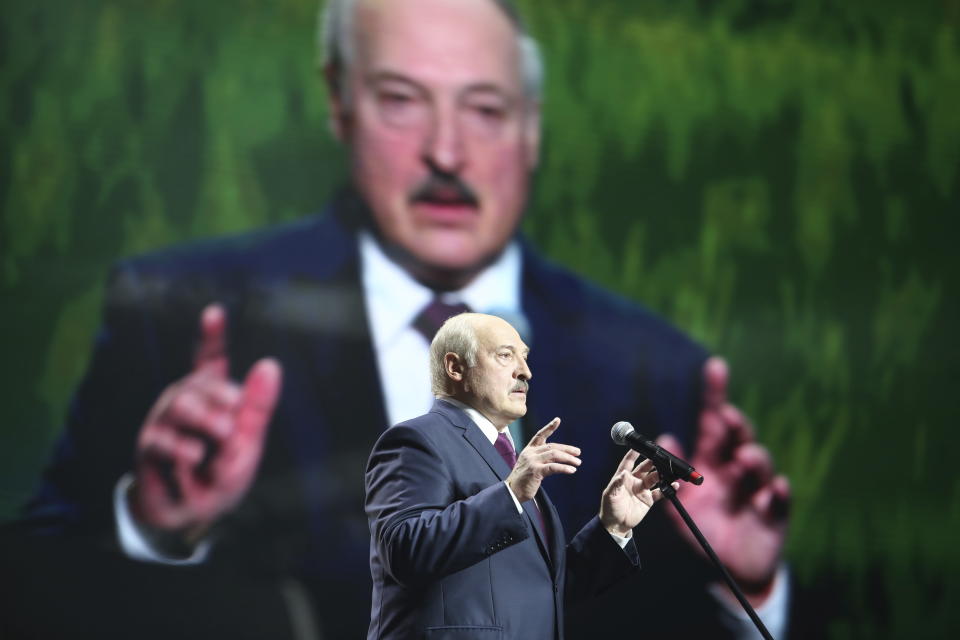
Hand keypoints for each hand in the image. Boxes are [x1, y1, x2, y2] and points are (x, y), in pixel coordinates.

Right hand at [130, 304, 282, 543]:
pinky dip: (183, 448)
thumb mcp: (249, 440)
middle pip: (199, 383)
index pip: (210, 359)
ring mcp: (164, 421)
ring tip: (223, 436)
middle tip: (235, 424)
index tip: (214, 312)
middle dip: (222, 398)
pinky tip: (196, 456)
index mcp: (213, 395)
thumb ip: (258, 406)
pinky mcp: (149, 446)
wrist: (197, 512)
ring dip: (205, 419)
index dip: (212, 336)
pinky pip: (162, 438)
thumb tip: (270, 364)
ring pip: (180, 404)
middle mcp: (186, 400)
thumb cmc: (224, 471)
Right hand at [506, 418, 579, 501]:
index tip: (557, 420)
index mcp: (528, 450)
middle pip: (552, 447)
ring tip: (578, 463)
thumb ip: (542, 459)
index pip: (540, 435)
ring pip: (554, 455)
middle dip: (567, 449)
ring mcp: (532, 461)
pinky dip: (564, 468)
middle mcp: (530, 453)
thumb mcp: (531, 465)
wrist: (512, 492)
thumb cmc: (523, 480)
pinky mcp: (535, 471)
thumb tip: (560, 458)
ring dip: (568, 458)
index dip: (549, 427)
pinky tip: (571, 470)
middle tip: (578, 453)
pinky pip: (553, 467)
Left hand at [600, 451, 676, 536]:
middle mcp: (634, 481)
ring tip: (668, 472)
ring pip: (654, 478)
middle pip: (644, 468)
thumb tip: (623, 473)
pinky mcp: (649, 499)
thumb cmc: (609, 508)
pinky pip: (660, 491)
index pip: (628, 463)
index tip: (638, 447)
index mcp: (623, 478)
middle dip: (652, 462)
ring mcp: (642, 490)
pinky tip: (673, 485)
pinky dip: (668, 488)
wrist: (616, 525)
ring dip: (661, 474)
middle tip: (659, 459)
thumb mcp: (610, 495)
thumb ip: (617, 484)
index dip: (632, 454)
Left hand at [657, 357, 789, 602]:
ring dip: (752, 457)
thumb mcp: (679, 506)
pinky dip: (777, 492)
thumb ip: (665, 476)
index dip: (714, 395)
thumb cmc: (703, 531)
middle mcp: (735, 469)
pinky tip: (773, 488)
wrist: (729, 570)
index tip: (714, 366)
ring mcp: (756, 489)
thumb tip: (663, 437)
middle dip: (735, 425)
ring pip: (759, 463)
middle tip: (726, 418)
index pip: (713, 422)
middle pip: (738, 437)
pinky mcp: (774, 514)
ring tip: (742, 458)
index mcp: (710, 461)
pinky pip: (778, 499)